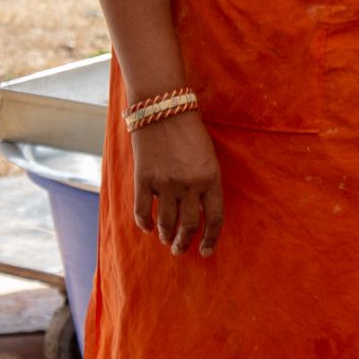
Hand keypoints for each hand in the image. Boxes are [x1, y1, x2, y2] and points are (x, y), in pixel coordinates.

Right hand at [130, 112, 223, 257]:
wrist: (163, 107)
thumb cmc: (189, 131)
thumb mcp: (208, 156)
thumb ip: (206, 183)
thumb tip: (199, 213)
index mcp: (211, 177)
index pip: (214, 218)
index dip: (211, 239)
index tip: (206, 251)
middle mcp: (189, 183)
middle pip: (189, 225)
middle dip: (184, 243)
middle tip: (180, 250)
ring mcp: (165, 182)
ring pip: (166, 223)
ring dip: (166, 236)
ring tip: (166, 240)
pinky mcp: (144, 179)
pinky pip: (143, 211)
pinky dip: (145, 224)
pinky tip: (148, 228)